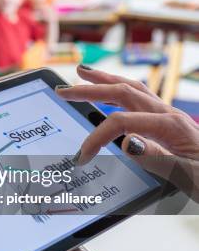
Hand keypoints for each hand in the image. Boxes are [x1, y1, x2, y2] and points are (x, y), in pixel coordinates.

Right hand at [56, 65, 198, 199]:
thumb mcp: (189, 177)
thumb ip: (158, 160)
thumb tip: (127, 143)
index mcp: (172, 126)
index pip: (122, 124)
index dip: (97, 137)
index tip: (82, 156)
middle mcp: (169, 115)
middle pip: (122, 92)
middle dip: (89, 89)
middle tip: (63, 90)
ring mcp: (169, 117)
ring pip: (131, 89)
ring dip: (104, 80)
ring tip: (82, 73)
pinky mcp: (168, 124)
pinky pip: (139, 99)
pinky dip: (119, 90)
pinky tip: (111, 92)